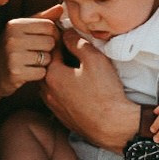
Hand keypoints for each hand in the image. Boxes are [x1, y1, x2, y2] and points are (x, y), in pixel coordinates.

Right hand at [0, 14, 59, 103]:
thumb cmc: (10, 51)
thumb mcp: (21, 30)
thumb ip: (41, 18)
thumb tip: (61, 8)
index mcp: (14, 24)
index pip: (49, 25)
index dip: (53, 35)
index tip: (46, 41)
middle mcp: (12, 38)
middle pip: (50, 42)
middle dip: (48, 50)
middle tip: (38, 54)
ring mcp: (13, 55)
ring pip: (47, 58)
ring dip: (44, 63)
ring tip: (32, 63)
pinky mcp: (15, 72)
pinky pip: (41, 73)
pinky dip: (38, 75)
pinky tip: (28, 72)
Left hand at [42, 28, 138, 149]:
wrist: (112, 126)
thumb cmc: (104, 92)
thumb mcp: (93, 59)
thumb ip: (77, 42)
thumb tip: (66, 33)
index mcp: (51, 74)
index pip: (51, 49)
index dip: (61, 38)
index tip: (69, 34)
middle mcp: (47, 91)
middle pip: (48, 66)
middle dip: (58, 57)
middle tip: (73, 50)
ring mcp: (53, 106)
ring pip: (51, 83)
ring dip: (60, 74)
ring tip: (76, 69)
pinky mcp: (61, 117)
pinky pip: (58, 97)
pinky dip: (64, 89)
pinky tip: (78, 88)